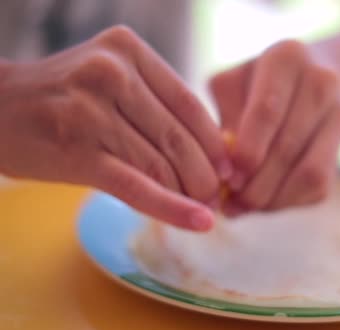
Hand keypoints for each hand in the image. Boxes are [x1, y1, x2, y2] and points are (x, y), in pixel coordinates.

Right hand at [0, 26, 230, 230]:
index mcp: (128, 51)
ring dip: (188, 195)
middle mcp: (112, 73)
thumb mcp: (111, 79)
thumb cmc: (64, 98)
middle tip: (216, 196)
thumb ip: (157, 105)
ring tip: (201, 208)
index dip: (216, 144)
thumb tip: (215, 155)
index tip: (228, 169)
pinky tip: (198, 221)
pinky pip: (137, 186)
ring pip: (161, 165)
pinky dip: (172, 208)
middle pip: (180, 138)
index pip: (191, 106)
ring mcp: (91, 111)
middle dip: (206, 176)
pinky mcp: (77, 151)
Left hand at [210, 40, 339, 214]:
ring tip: (243, 207)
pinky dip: (288, 201)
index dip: (247, 152)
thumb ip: (224, 123)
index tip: (227, 180)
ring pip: (309, 172)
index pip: (267, 111)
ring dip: (273, 198)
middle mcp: (321, 82)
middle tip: (229, 203)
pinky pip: (319, 185)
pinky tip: (264, 202)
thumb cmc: (257, 83)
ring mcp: (339, 113)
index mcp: (287, 57)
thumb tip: (221, 177)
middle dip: (256, 183)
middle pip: (288, 146)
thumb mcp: (233, 86)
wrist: (312, 73)